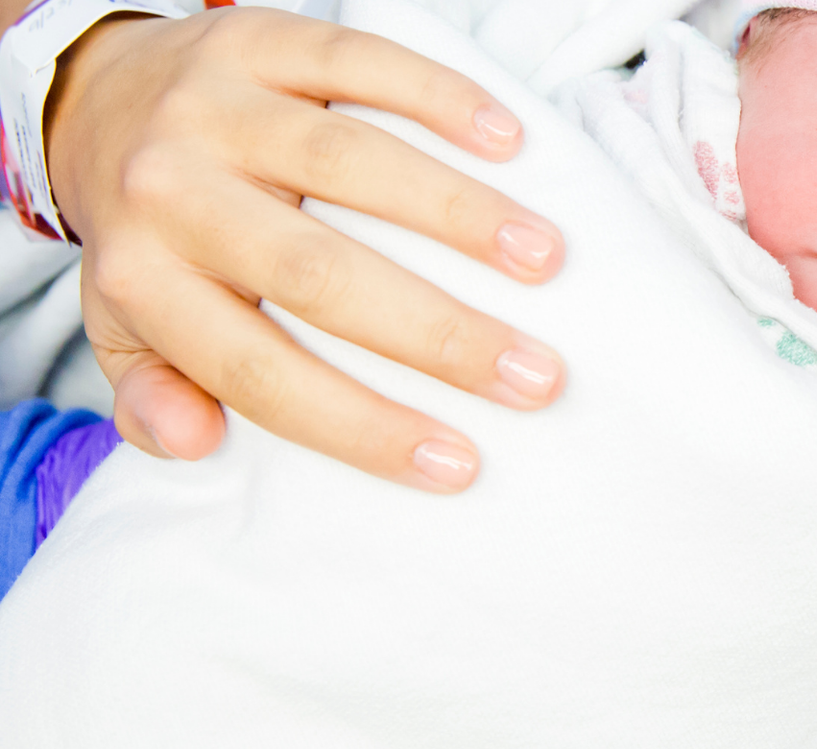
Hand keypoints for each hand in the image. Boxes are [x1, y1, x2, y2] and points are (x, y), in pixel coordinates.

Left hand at [46, 7, 571, 491]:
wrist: (96, 96)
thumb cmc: (148, 238)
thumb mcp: (128, 330)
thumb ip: (156, 396)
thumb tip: (199, 443)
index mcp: (142, 280)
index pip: (255, 370)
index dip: (359, 423)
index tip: (456, 462)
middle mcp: (169, 189)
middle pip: (316, 273)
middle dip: (437, 333)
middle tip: (533, 377)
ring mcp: (213, 105)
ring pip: (346, 161)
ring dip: (459, 214)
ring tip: (544, 260)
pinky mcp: (255, 36)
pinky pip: (353, 60)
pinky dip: (437, 96)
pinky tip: (508, 140)